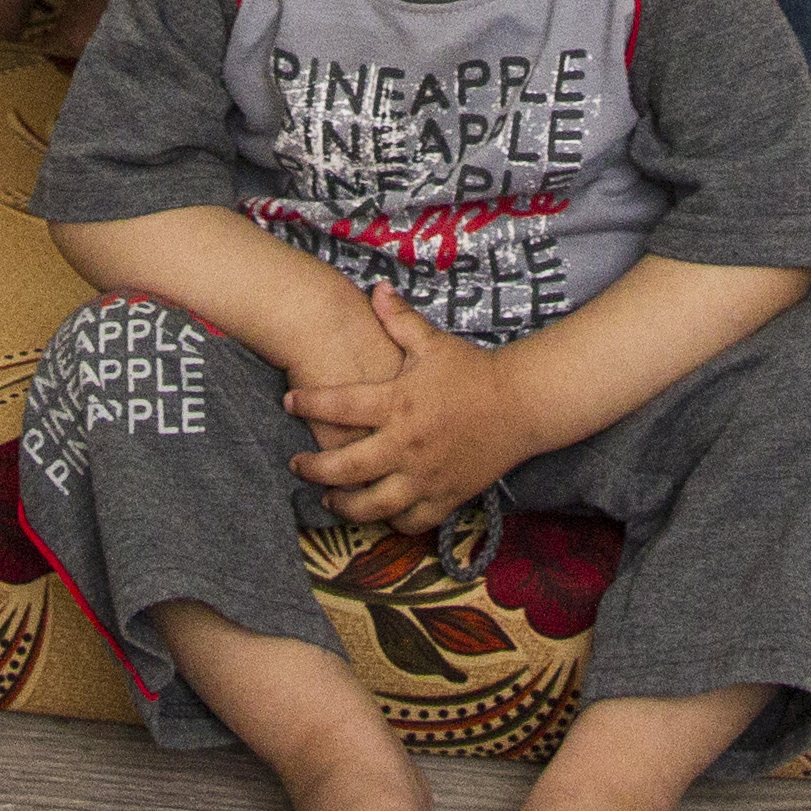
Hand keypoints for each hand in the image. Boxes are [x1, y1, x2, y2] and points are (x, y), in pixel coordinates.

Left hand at [282, 286, 537, 534]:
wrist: (522, 403)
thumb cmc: (473, 370)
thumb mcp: (434, 342)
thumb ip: (400, 319)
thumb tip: (375, 288)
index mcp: (399, 403)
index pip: (339, 405)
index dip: (307, 403)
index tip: (288, 401)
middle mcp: (407, 444)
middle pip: (346, 467)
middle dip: (314, 469)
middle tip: (297, 465)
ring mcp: (426, 476)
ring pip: (373, 505)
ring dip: (345, 505)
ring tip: (329, 500)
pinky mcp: (446, 497)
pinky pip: (411, 521)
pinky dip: (391, 522)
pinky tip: (378, 513)